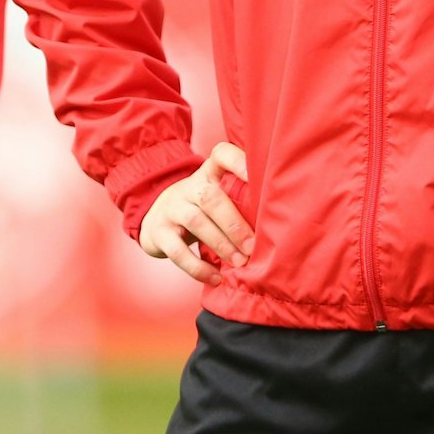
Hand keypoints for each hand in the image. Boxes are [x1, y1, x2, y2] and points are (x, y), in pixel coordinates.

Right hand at [139, 142, 253, 285]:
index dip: (239, 162)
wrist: (154, 218)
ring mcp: (172, 209)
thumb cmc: (199, 209)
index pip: (221, 155)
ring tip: (240, 262)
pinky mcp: (159, 233)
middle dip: (235, 224)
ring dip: (221, 244)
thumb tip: (279, 222)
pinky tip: (215, 277)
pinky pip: (177, 251)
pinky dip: (198, 268)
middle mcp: (188, 187)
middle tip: (253, 247)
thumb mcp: (214, 195)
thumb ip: (239, 199)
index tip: (258, 176)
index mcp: (208, 173)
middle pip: (211, 197)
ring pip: (196, 221)